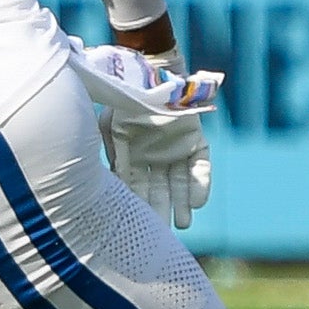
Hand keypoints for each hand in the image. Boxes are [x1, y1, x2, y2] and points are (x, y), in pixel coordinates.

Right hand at [77, 45, 214, 230]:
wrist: (147, 73)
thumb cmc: (123, 100)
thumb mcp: (108, 129)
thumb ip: (111, 157)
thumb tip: (108, 186)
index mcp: (131, 158)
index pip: (134, 189)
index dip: (136, 206)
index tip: (135, 227)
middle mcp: (154, 158)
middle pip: (158, 191)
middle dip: (160, 211)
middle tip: (161, 234)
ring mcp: (175, 150)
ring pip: (179, 183)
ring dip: (181, 203)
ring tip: (183, 224)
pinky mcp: (196, 141)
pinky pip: (200, 165)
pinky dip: (200, 183)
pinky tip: (197, 201)